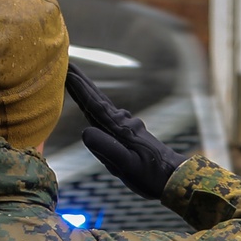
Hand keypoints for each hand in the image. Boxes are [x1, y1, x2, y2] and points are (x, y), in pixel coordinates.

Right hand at [65, 62, 185, 200]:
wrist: (174, 177)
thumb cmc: (151, 175)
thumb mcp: (128, 166)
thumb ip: (108, 149)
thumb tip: (84, 132)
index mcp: (119, 129)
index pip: (94, 105)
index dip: (79, 89)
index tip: (66, 71)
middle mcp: (122, 123)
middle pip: (97, 98)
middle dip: (81, 81)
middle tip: (66, 63)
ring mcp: (127, 126)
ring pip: (102, 104)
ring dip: (88, 90)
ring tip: (75, 78)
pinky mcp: (129, 132)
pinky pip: (107, 114)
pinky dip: (97, 104)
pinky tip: (94, 104)